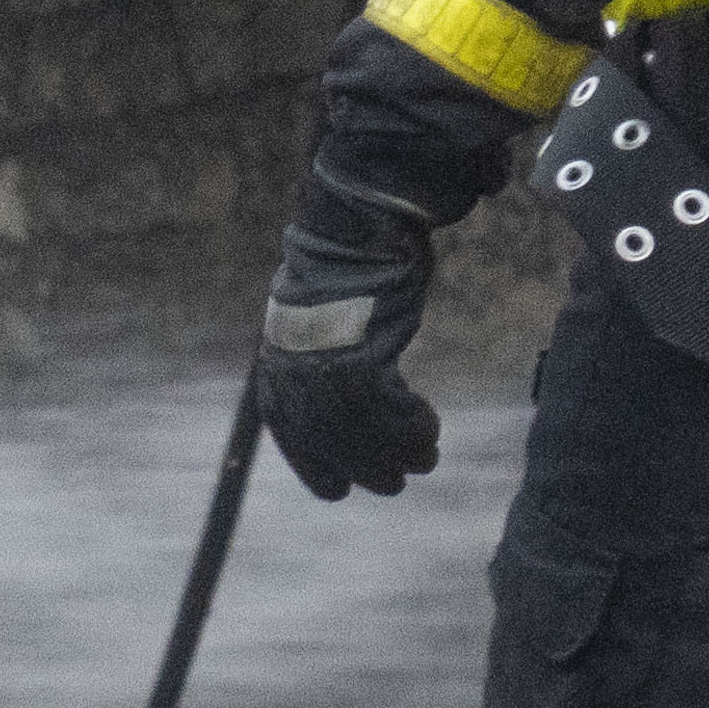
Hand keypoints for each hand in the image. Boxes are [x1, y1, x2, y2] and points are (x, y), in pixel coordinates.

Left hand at [258, 176, 447, 500]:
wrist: (360, 217)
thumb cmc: (350, 263)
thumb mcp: (321, 310)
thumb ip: (321, 350)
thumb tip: (334, 388)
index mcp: (278, 352)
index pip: (285, 426)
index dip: (310, 463)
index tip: (336, 490)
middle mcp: (295, 358)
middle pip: (325, 434)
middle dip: (361, 465)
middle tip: (394, 483)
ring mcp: (328, 352)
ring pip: (360, 426)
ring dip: (396, 450)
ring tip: (423, 462)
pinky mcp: (364, 344)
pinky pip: (388, 405)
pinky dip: (411, 425)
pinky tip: (430, 431)